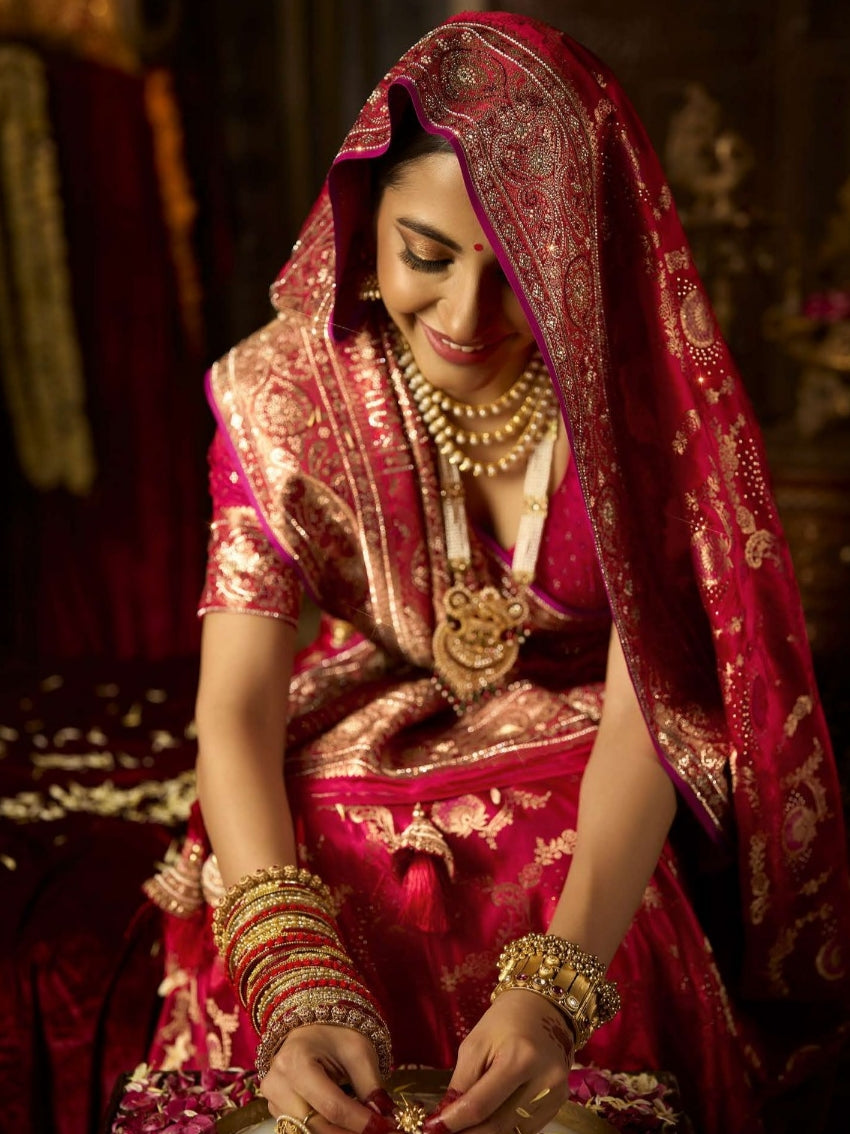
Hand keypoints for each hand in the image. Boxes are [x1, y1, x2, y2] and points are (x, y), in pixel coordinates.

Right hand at [260, 1023, 396, 1133]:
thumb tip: (387, 1120)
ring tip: (365, 1126)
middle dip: (350, 1132)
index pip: (332, 1107)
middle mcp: (277, 1084)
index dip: (361, 1123)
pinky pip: (303, 1129)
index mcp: (296, 1062)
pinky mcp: (276, 1110)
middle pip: (318, 1126)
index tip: (386, 1128)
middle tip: (378, 1130)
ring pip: (309, 1131)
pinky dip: (327, 1130)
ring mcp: (272, 1100)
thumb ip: (372, 1088)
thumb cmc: (336, 1034)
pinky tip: (346, 1124)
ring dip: (340, 1132)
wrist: (313, 1028)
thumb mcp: (359, 1052)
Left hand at [423, 992, 573, 1133]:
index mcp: (520, 1058)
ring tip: (465, 1126)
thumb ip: (462, 1083)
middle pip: (498, 1126)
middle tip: (445, 1133)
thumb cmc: (505, 1021)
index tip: (433, 1129)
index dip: (454, 1122)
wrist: (542, 1008)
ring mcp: (556, 1095)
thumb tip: (445, 1120)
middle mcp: (544, 1081)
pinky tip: (488, 1120)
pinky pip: (526, 1129)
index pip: (481, 1105)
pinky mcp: (559, 1103)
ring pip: (512, 1132)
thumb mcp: (475, 1044)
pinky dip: (504, 1129)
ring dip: (485, 1133)